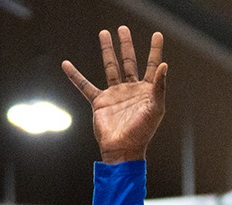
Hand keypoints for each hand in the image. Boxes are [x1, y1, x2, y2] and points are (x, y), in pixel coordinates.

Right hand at [61, 28, 167, 164]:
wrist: (123, 149)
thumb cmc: (142, 132)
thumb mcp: (155, 109)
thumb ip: (159, 87)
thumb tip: (164, 65)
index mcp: (146, 91)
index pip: (152, 65)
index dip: (155, 50)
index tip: (157, 35)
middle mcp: (131, 90)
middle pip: (129, 61)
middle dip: (126, 45)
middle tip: (123, 29)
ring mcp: (115, 94)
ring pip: (110, 67)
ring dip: (107, 51)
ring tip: (104, 33)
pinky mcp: (100, 102)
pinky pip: (85, 86)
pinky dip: (75, 76)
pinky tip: (67, 64)